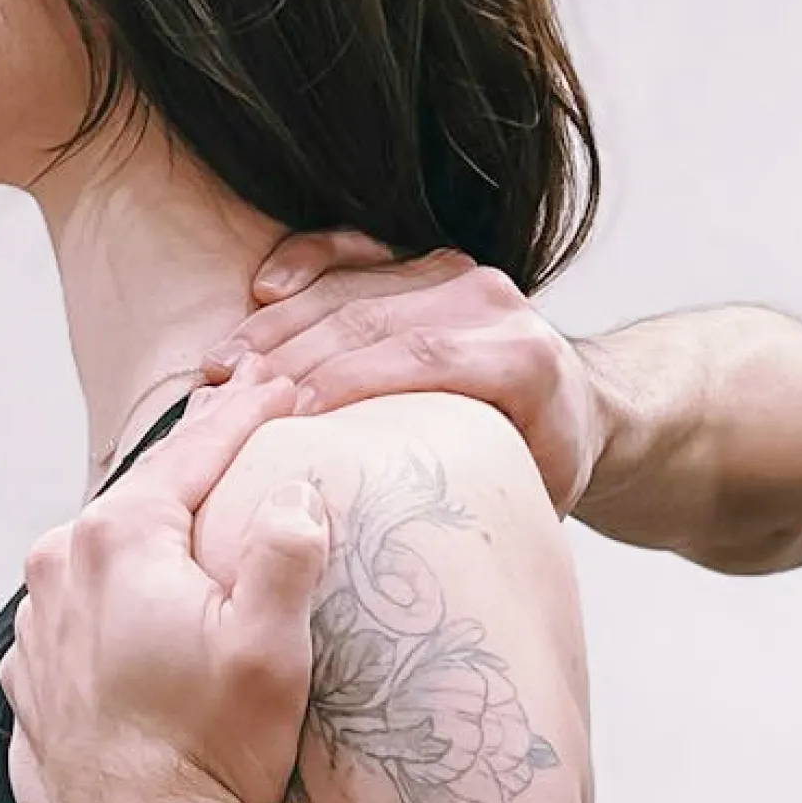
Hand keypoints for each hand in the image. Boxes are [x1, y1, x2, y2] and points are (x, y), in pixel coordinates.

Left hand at [0, 372, 327, 802]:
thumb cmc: (212, 754)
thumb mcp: (271, 648)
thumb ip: (287, 554)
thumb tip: (297, 491)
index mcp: (118, 541)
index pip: (194, 454)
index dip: (247, 417)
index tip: (282, 389)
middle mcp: (60, 571)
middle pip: (141, 498)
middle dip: (195, 467)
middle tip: (242, 433)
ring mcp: (37, 629)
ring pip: (101, 558)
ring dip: (149, 538)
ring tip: (193, 523)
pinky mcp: (34, 682)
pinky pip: (78, 617)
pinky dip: (113, 602)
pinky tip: (141, 614)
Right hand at [210, 228, 601, 517]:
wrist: (576, 406)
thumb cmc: (542, 465)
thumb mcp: (525, 497)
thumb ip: (473, 502)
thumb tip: (399, 551)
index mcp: (523, 358)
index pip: (422, 358)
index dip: (346, 382)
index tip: (286, 421)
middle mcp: (493, 304)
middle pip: (372, 321)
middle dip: (292, 360)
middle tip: (229, 403)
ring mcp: (457, 273)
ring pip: (352, 288)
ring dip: (280, 326)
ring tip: (225, 368)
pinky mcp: (426, 261)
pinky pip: (354, 250)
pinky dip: (305, 264)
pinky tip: (265, 293)